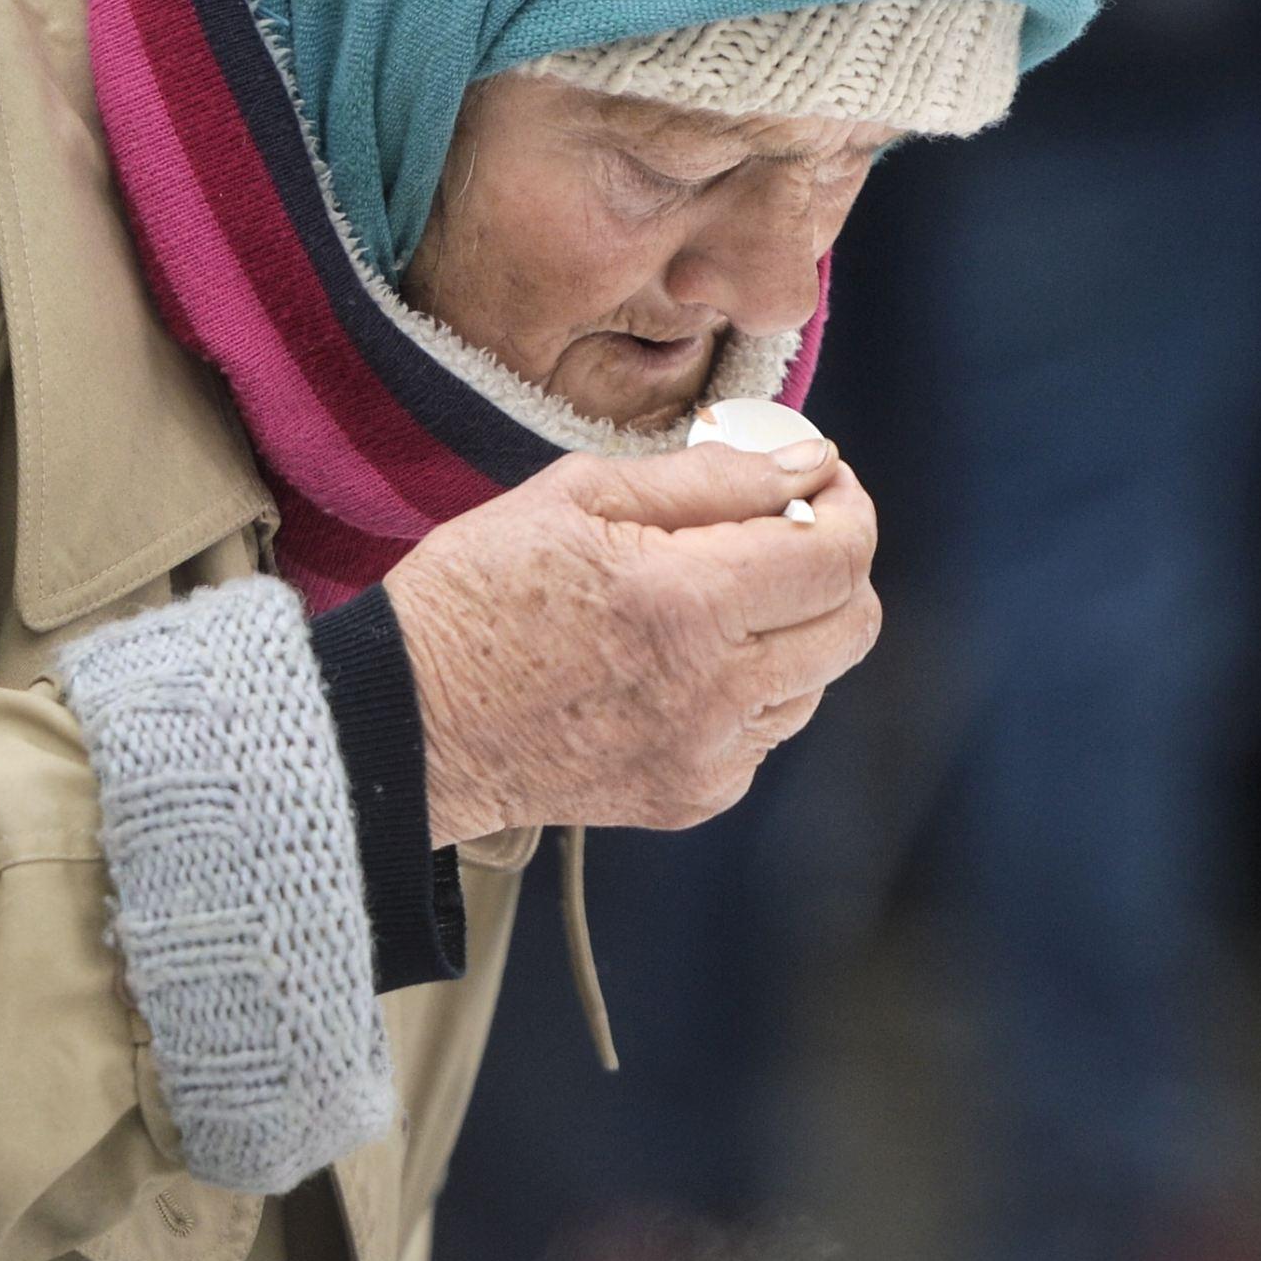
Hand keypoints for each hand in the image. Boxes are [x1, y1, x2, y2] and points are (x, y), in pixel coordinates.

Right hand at [384, 439, 880, 844]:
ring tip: (714, 596)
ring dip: (792, 628)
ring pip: (817, 681)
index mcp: (688, 603)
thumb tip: (806, 464)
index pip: (841, 556)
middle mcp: (714, 691)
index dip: (849, 504)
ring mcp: (708, 756)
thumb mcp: (578, 496)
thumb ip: (709, 478)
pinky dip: (750, 687)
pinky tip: (681, 658)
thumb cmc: (474, 594)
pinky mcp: (692, 797)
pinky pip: (765, 731)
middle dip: (834, 562)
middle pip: (853, 624)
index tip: (818, 478)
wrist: (407, 723)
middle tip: (778, 528)